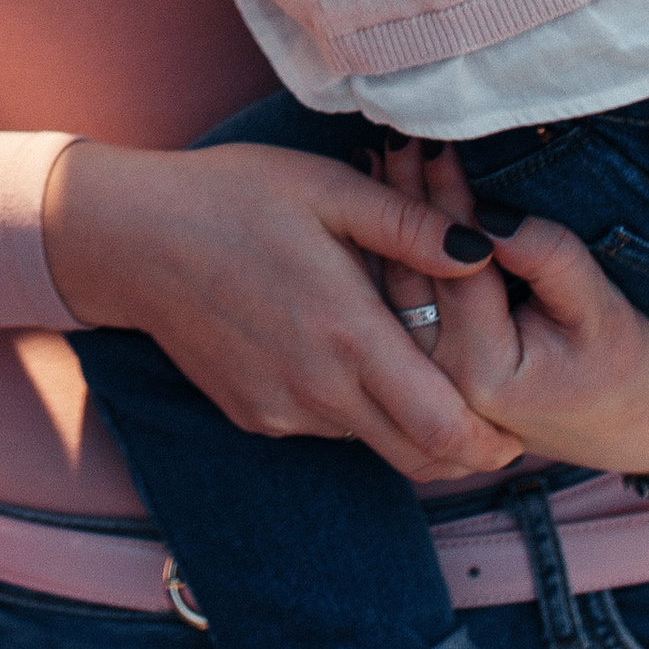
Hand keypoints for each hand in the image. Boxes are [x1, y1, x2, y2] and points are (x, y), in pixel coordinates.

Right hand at [42, 136, 523, 483]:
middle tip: (490, 412)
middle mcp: (318, 390)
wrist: (129, 237)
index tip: (519, 425)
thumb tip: (486, 252)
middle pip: (421, 458)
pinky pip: (325, 424)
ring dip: (402, 416)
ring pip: (372, 439)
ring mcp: (282, 410)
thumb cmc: (233, 197)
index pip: (445, 431)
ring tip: (404, 355)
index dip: (492, 441)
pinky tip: (335, 345)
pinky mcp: (254, 415)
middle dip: (465, 447)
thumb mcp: (327, 190)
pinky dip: (349, 402)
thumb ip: (410, 226)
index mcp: (347, 335)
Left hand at [379, 142, 648, 480]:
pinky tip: (381, 201)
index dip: (446, 201)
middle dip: (405, 199)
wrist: (629, 429)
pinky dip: (391, 248)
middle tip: (397, 133)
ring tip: (383, 152)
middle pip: (414, 273)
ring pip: (397, 286)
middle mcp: (443, 383)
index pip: (456, 268)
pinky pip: (400, 301)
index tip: (436, 140)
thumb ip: (550, 260)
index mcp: (484, 373)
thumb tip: (490, 214)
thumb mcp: (602, 310)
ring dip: (389, 219)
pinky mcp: (428, 369)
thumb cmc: (624, 369)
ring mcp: (429, 380)